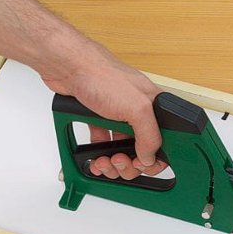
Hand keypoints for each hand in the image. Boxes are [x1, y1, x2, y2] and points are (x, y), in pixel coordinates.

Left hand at [41, 38, 167, 179]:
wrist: (69, 67)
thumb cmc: (102, 76)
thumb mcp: (136, 108)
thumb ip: (149, 135)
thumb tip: (150, 157)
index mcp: (153, 106)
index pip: (163, 139)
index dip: (155, 157)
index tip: (143, 166)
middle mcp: (136, 112)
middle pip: (140, 149)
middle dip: (129, 163)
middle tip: (119, 162)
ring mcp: (116, 116)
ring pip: (120, 149)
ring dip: (112, 162)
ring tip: (103, 161)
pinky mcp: (98, 119)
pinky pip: (102, 143)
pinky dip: (98, 154)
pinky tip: (94, 158)